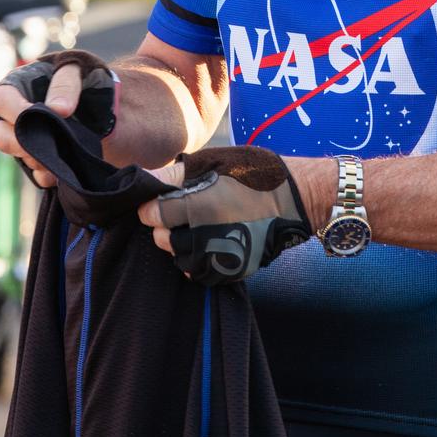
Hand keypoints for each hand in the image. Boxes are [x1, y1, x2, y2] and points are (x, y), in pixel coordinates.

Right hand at [0, 50, 116, 188]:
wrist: (102, 100)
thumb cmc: (83, 76)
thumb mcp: (77, 69)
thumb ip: (66, 85)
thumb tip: (57, 109)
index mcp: (18, 85)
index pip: (2, 99)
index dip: (16, 112)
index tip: (41, 118)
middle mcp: (14, 114)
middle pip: (2, 136)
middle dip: (24, 144)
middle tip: (48, 142)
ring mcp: (25, 139)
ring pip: (18, 158)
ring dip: (39, 160)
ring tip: (61, 153)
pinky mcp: (38, 159)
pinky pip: (36, 174)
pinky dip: (49, 174)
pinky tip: (64, 169)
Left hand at [137, 145, 311, 284]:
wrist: (295, 199)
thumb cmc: (253, 173)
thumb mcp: (214, 162)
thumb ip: (175, 174)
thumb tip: (142, 178)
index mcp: (196, 205)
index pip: (152, 215)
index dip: (151, 207)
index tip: (160, 201)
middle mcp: (203, 236)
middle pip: (163, 240)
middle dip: (166, 227)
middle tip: (184, 212)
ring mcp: (218, 258)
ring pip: (179, 259)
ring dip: (181, 245)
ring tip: (199, 227)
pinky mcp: (231, 271)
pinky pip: (200, 274)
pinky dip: (198, 261)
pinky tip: (210, 242)